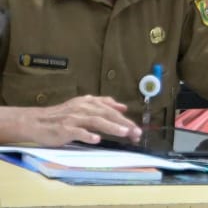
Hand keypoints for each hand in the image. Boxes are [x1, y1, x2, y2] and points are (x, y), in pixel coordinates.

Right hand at [22, 95, 140, 145]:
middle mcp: (83, 108)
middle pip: (107, 115)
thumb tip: (123, 107)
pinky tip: (96, 140)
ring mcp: (73, 119)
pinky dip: (87, 135)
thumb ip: (102, 105)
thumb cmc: (61, 116)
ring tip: (124, 133)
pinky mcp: (64, 129)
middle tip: (136, 132)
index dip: (125, 119)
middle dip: (124, 123)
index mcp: (88, 102)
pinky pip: (77, 132)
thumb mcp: (82, 105)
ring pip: (96, 121)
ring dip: (111, 127)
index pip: (111, 110)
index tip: (137, 129)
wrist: (35, 121)